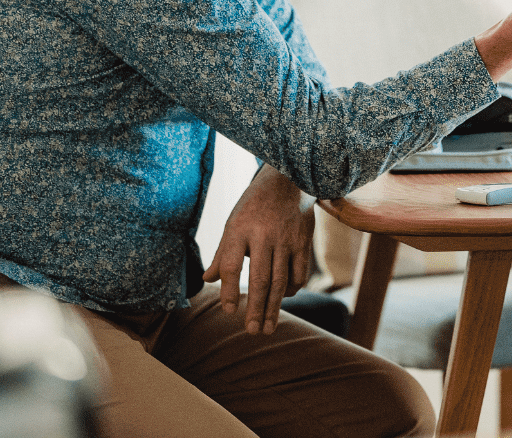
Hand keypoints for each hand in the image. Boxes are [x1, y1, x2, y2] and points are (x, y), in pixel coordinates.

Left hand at [203, 163, 313, 334]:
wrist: (288, 180)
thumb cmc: (254, 206)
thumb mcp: (233, 223)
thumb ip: (222, 253)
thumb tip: (208, 280)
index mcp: (239, 230)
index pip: (232, 265)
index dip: (230, 290)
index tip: (229, 311)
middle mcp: (263, 236)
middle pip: (260, 279)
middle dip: (256, 309)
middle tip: (252, 331)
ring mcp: (286, 239)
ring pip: (280, 280)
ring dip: (274, 307)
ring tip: (268, 327)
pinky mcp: (303, 240)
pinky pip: (299, 272)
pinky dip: (292, 289)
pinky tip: (285, 298)